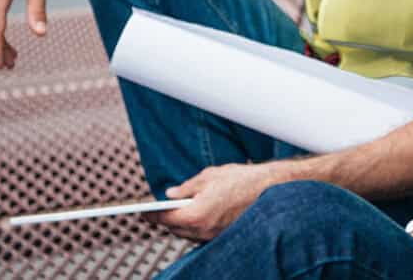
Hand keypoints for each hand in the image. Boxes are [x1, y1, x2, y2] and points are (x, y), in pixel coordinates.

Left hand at [146, 163, 285, 240]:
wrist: (270, 189)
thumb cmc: (240, 179)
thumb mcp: (208, 176)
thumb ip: (186, 187)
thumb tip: (171, 193)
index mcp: (195, 214)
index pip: (164, 218)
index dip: (151, 214)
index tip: (142, 210)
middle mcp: (203, 230)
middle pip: (174, 228)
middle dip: (164, 218)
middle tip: (156, 209)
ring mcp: (213, 236)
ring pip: (187, 233)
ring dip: (179, 223)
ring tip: (173, 211)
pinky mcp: (222, 236)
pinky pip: (200, 234)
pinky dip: (193, 225)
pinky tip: (193, 215)